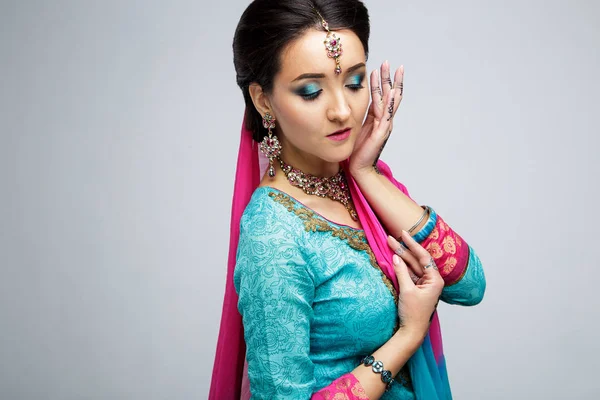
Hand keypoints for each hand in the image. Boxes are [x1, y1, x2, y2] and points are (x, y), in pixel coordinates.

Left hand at [349, 61, 403, 176]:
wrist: (359, 168)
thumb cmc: (356, 151)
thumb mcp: (356, 128)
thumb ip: (358, 117)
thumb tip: (350, 105)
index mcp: (376, 118)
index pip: (381, 96)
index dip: (381, 81)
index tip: (379, 67)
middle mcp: (383, 120)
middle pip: (389, 95)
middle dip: (388, 78)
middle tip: (388, 62)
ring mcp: (384, 125)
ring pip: (390, 101)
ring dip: (391, 84)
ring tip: (393, 70)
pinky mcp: (381, 132)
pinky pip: (386, 114)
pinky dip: (390, 102)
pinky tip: (393, 91)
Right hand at [389, 230, 443, 339]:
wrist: (412, 332)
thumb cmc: (413, 313)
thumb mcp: (406, 290)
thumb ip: (402, 272)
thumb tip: (396, 257)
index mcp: (435, 279)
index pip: (423, 256)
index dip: (412, 244)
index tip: (403, 234)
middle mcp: (432, 280)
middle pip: (416, 260)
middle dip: (403, 249)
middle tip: (389, 238)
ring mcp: (424, 284)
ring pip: (412, 266)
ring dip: (401, 257)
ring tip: (389, 245)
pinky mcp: (417, 289)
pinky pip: (409, 273)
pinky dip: (401, 267)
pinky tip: (393, 258)